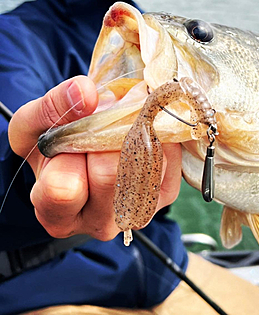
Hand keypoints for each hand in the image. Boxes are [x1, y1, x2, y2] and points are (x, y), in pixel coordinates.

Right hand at [8, 76, 181, 240]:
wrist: (85, 148)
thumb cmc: (54, 145)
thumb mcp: (33, 123)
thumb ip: (50, 108)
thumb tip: (85, 92)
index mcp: (57, 215)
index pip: (63, 189)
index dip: (68, 153)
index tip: (70, 134)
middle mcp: (99, 222)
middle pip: (108, 175)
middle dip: (102, 136)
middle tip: (99, 120)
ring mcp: (136, 211)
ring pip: (140, 164)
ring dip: (131, 131)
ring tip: (118, 123)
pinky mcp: (165, 192)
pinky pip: (168, 156)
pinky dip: (156, 133)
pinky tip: (140, 128)